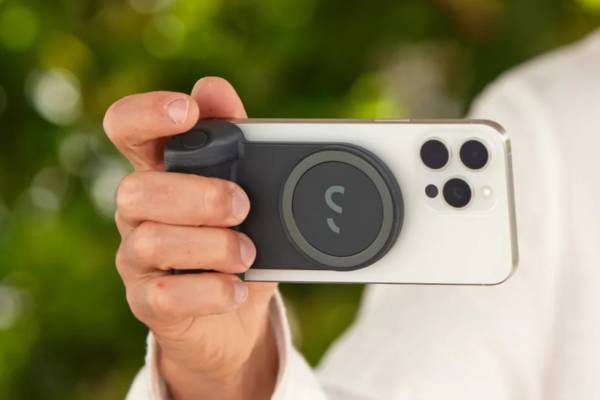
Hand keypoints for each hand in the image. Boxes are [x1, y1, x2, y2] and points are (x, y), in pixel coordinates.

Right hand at [104, 77, 277, 399]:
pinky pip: (165, 295)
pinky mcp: (148, 302)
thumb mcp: (245, 186)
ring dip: (212, 245)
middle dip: (197, 195)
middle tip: (243, 205)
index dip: (145, 114)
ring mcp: (137, 259)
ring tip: (249, 253)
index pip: (126, 129)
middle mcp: (138, 212)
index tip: (187, 111)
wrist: (233, 314)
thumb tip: (213, 86)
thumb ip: (232, 138)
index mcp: (159, 172)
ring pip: (152, 241)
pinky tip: (237, 289)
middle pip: (137, 189)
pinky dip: (210, 291)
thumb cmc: (236, 237)